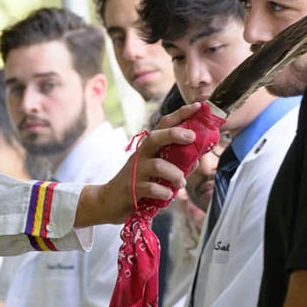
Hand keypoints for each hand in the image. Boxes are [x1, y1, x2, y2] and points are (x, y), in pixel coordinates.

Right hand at [75, 103, 202, 226]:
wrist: (109, 201)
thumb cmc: (137, 184)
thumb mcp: (156, 172)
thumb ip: (176, 164)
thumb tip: (197, 159)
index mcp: (148, 148)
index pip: (164, 125)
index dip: (180, 114)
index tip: (197, 106)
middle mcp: (141, 155)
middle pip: (156, 137)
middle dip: (175, 134)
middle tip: (191, 137)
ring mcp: (135, 171)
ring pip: (158, 165)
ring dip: (175, 174)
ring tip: (181, 182)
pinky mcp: (132, 188)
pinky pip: (152, 188)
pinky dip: (164, 192)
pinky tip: (167, 195)